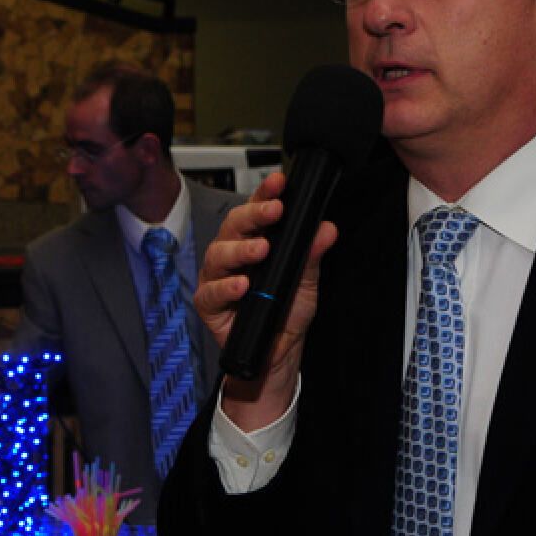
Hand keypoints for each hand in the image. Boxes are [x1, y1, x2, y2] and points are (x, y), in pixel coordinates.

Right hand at [195, 171, 336, 428]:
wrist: (278, 355)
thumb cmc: (287, 314)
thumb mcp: (306, 283)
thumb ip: (312, 255)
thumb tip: (326, 229)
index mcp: (254, 241)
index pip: (258, 212)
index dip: (266, 194)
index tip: (279, 181)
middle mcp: (232, 254)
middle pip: (233, 225)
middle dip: (254, 215)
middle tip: (274, 211)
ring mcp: (218, 278)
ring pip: (218, 254)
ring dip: (240, 249)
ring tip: (261, 250)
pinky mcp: (209, 305)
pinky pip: (211, 292)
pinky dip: (227, 287)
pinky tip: (242, 285)